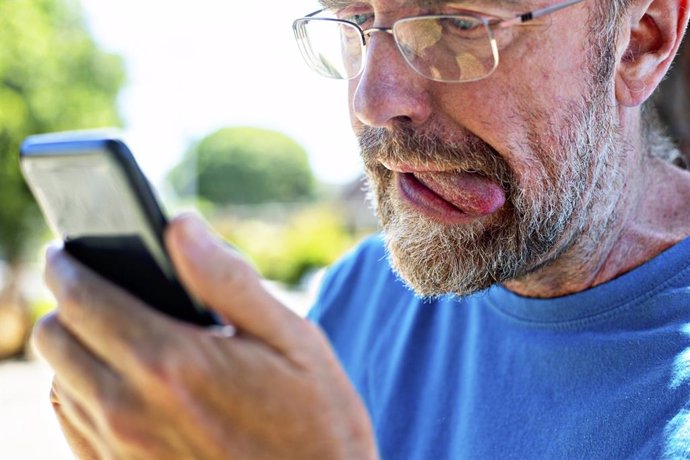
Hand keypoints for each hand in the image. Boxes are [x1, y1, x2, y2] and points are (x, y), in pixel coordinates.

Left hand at [33, 214, 376, 459]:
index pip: (81, 297)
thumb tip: (181, 225)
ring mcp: (120, 452)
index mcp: (172, 362)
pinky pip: (70, 423)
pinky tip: (120, 380)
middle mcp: (131, 410)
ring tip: (116, 332)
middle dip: (67, 302)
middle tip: (95, 286)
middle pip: (55, 337)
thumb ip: (228, 279)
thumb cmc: (315, 421)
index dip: (67, 264)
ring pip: (56, 380)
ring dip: (75, 347)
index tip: (68, 250)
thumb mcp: (292, 340)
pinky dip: (80, 390)